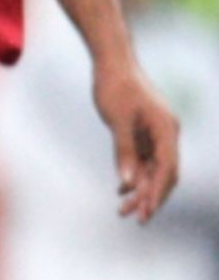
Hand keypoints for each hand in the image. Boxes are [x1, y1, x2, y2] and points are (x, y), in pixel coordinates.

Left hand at [93, 60, 180, 221]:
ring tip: (123, 210)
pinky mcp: (145, 133)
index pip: (166, 169)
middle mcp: (167, 134)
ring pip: (153, 169)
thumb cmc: (115, 86)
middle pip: (164, 174)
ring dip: (141, 189)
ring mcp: (157, 134)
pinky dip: (135, 175)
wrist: (112, 61)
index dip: (156, 193)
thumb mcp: (117, 120)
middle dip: (150, 197)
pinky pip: (144, 160)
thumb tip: (128, 183)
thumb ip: (124, 151)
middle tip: (134, 218)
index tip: (145, 213)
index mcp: (167, 129)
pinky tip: (122, 190)